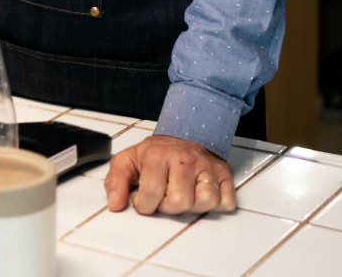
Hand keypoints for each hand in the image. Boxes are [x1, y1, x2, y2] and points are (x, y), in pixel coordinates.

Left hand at [105, 135, 234, 215]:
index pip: (152, 192)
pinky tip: (199, 193)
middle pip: (179, 202)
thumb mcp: (128, 161)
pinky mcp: (226, 175)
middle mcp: (186, 158)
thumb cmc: (156, 153)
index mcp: (158, 154)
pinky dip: (215, 205)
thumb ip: (115, 182)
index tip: (142, 199)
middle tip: (163, 196)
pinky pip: (226, 203)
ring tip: (181, 194)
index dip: (144, 204)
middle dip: (167, 207)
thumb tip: (115, 205)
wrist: (184, 134)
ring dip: (191, 206)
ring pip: (205, 202)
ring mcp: (208, 166)